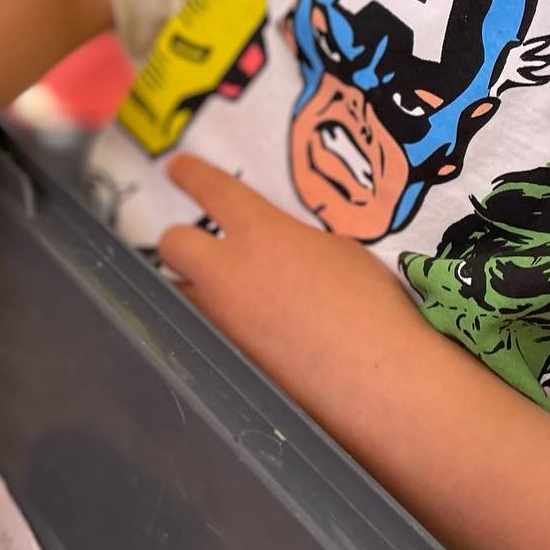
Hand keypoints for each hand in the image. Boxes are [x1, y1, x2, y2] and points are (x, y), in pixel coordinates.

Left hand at [159, 155, 408, 395]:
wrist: (376, 380)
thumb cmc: (373, 306)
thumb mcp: (337, 252)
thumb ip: (293, 243)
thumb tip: (277, 252)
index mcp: (261, 233)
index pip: (213, 191)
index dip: (191, 175)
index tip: (177, 168)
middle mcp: (228, 273)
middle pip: (173, 244)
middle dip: (181, 240)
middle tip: (199, 244)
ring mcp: (221, 320)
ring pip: (183, 293)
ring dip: (198, 287)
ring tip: (228, 294)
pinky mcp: (227, 361)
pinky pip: (207, 332)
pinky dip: (220, 327)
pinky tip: (251, 335)